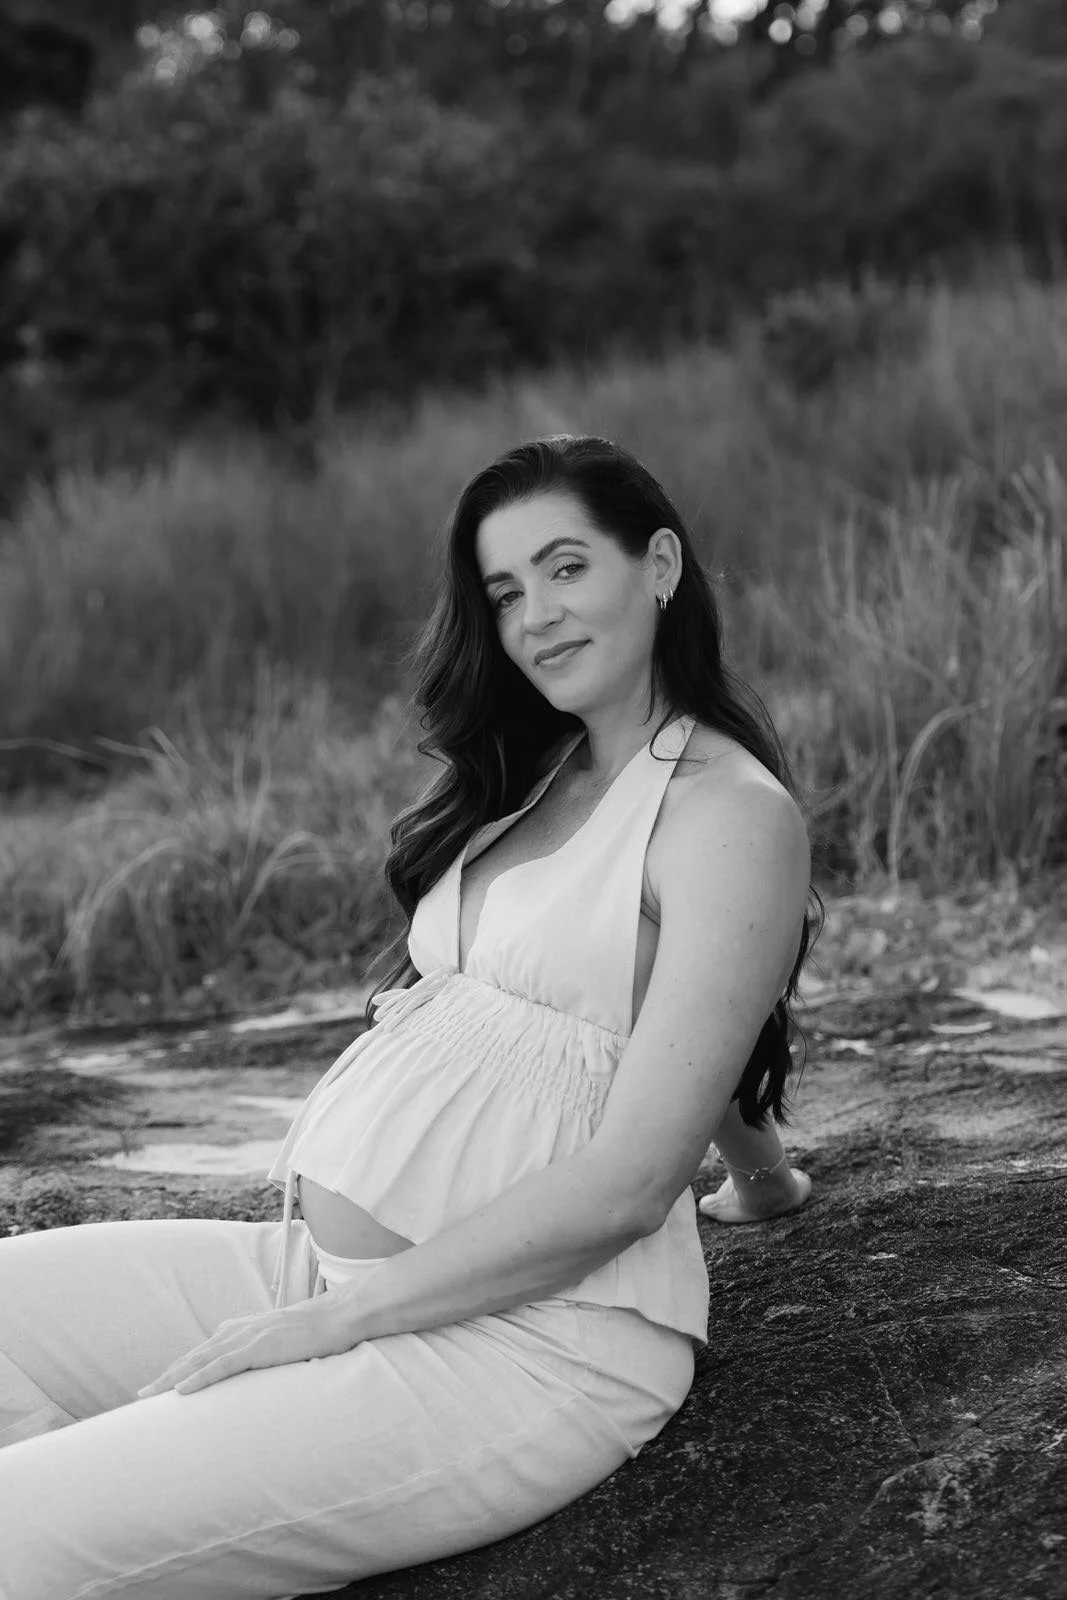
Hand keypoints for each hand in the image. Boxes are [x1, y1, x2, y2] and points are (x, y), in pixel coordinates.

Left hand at [136, 1294, 356, 1398]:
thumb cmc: (314, 1332)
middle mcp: (238, 1330)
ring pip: (200, 1360)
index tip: (157, 1388)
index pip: (202, 1353)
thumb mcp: (279, 1343)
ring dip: (172, 1378)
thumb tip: (251, 1374)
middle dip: (165, 1376)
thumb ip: (260, 1353)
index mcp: (241, 1330)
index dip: (178, 1370)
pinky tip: (181, 1391)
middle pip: (193, 1356)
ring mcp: (248, 1337)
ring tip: (148, 1396)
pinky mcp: (260, 1347)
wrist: (338, 1316)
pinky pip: (223, 1365)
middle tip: (140, 1396)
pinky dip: (200, 1377)